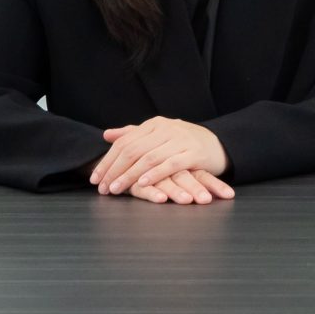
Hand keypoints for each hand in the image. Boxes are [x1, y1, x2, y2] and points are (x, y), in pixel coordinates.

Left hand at [93, 117, 230, 201]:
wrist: (218, 144)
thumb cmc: (183, 143)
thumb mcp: (158, 135)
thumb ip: (133, 134)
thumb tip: (107, 135)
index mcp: (154, 124)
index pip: (124, 142)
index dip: (108, 161)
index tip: (95, 178)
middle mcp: (166, 129)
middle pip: (133, 150)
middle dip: (114, 170)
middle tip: (102, 188)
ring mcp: (180, 140)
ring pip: (148, 158)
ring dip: (129, 176)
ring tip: (116, 189)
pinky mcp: (194, 153)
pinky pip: (170, 165)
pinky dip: (154, 174)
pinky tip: (142, 184)